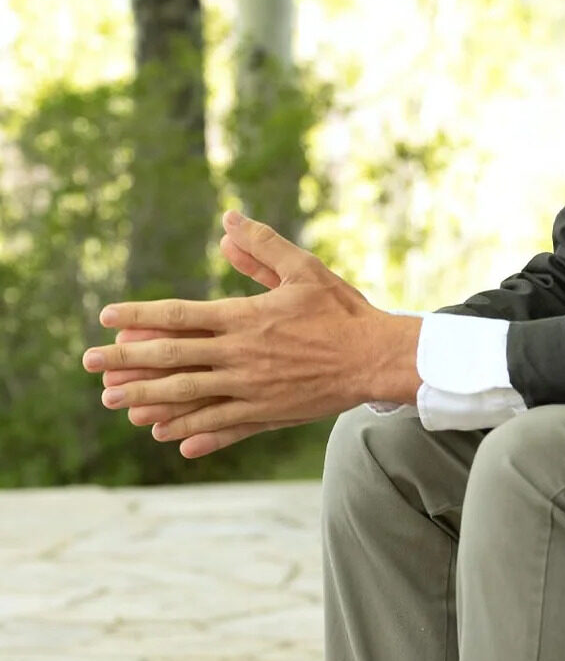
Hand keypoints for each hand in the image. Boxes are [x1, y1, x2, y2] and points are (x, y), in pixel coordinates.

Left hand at [81, 211, 421, 457]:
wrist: (376, 358)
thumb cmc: (341, 311)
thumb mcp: (303, 270)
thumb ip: (262, 248)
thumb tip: (228, 221)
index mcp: (244, 318)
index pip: (179, 316)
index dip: (140, 317)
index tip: (108, 319)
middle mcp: (241, 356)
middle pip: (172, 360)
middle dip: (127, 363)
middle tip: (91, 366)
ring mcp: (252, 389)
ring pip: (189, 397)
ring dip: (148, 401)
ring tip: (116, 404)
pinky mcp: (269, 413)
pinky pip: (225, 426)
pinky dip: (196, 433)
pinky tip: (170, 439)